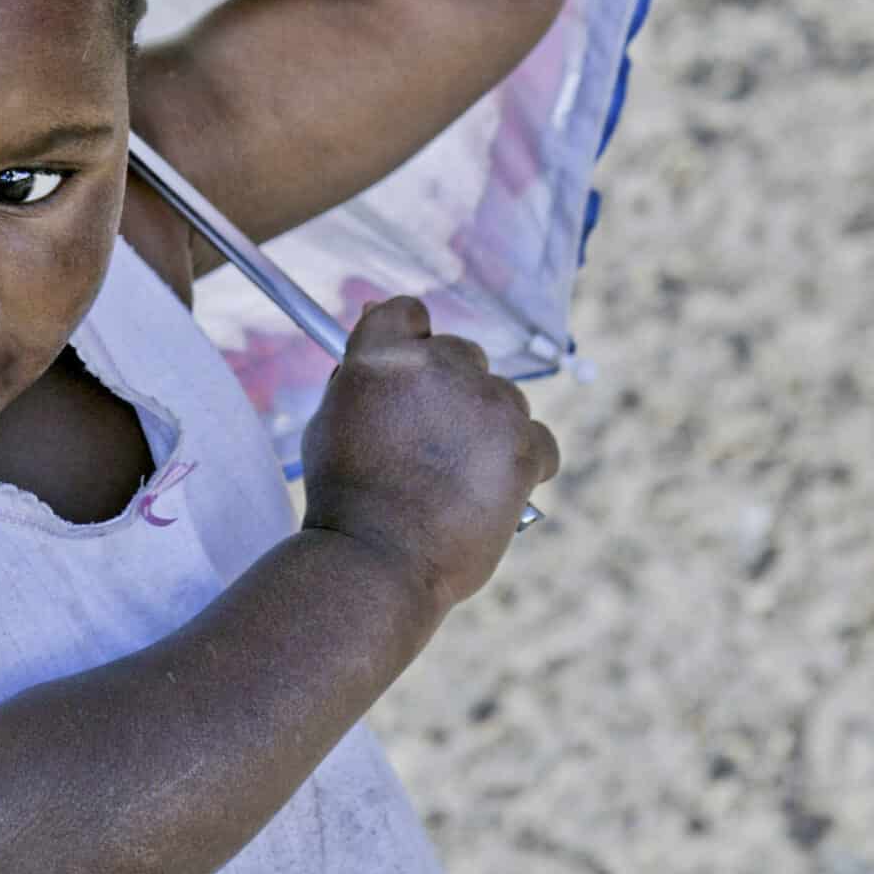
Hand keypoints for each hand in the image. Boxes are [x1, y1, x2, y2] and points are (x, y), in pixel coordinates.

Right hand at [297, 297, 561, 617]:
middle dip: (452, 393)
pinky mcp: (524, 446)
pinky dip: (524, 463)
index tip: (411, 376)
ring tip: (456, 481)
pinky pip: (540, 440)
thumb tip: (374, 324)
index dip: (410, 343)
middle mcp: (440, 365)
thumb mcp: (333, 419)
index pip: (407, 313)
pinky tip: (492, 493)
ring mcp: (487, 404)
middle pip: (462, 355)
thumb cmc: (346, 498)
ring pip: (505, 399)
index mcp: (383, 354)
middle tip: (431, 446)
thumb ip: (360, 373)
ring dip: (489, 429)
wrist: (375, 561)